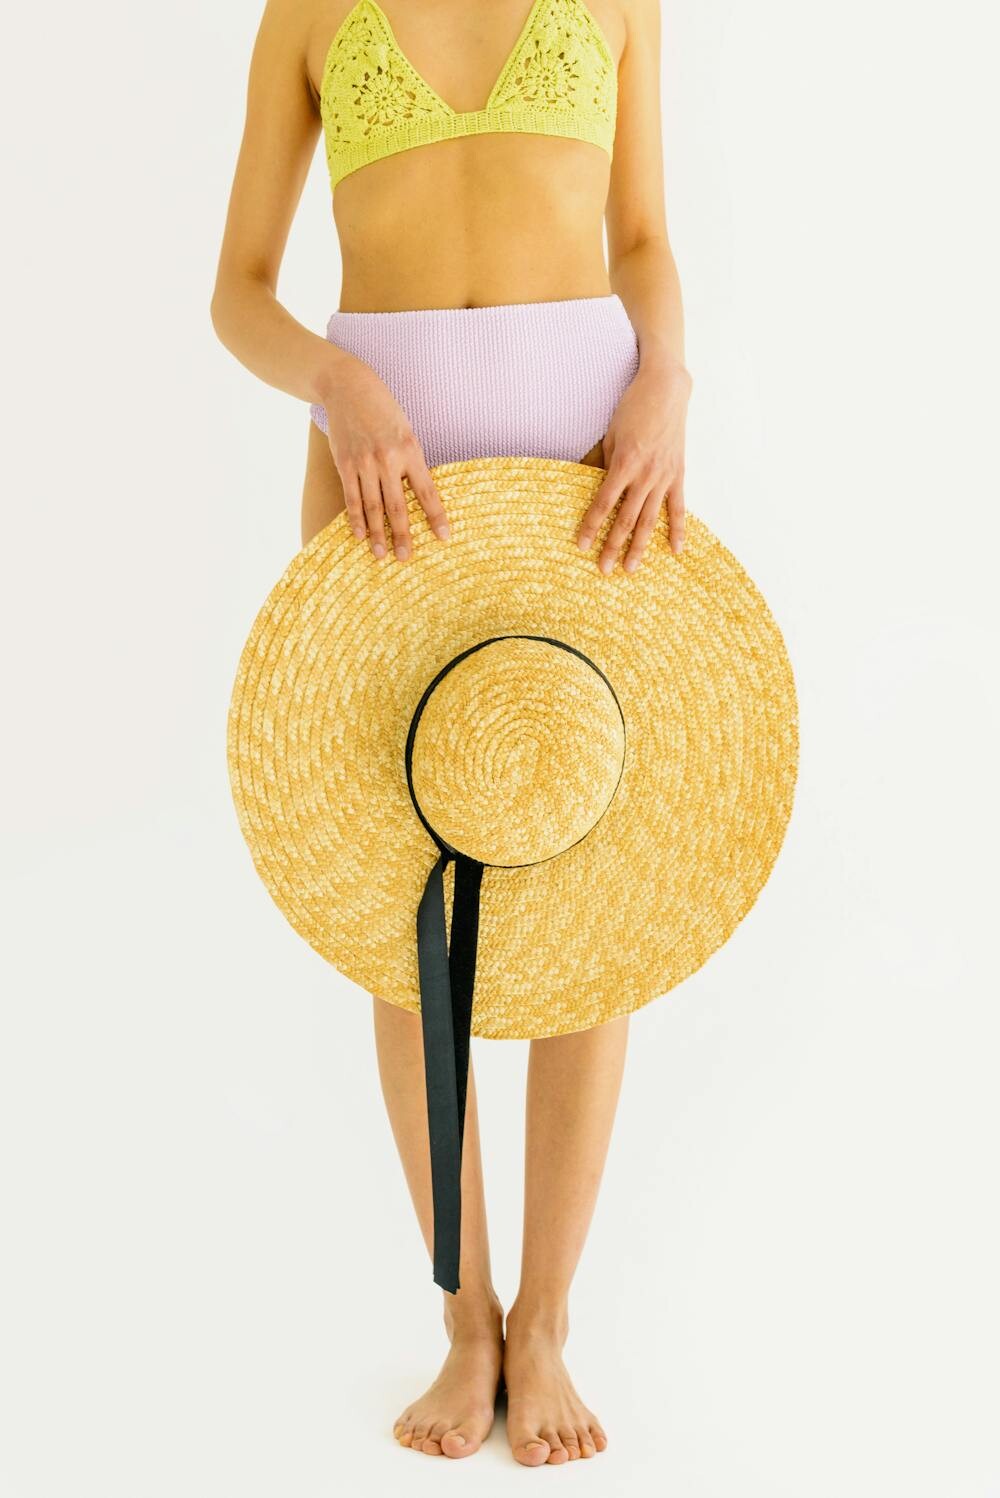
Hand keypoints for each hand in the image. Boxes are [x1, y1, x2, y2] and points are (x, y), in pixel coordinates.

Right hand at [317, 354, 449, 560]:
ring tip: (382, 555)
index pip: (427, 491)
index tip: (444, 538)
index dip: (436, 517)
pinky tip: (359, 536)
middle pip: (398, 506)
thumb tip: (420, 494)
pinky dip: (355, 519)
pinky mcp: (344, 464)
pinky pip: (351, 498)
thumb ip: (411, 461)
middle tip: (406, 559)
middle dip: (403, 535)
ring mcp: (364, 463)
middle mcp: (387, 459)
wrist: (348, 387)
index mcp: (410, 450)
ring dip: (377, 534)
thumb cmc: (383, 410)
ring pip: (373, 507)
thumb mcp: (406, 431)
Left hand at [576, 359, 692, 572]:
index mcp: (624, 464)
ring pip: (651, 520)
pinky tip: (675, 551)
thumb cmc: (633, 408)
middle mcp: (646, 475)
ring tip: (632, 569)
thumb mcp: (611, 435)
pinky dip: (678, 531)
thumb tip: (595, 489)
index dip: (591, 526)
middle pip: (626, 520)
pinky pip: (678, 509)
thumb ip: (604, 464)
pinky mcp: (678, 476)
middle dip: (613, 546)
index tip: (581, 545)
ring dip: (641, 547)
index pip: (604, 504)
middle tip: (604, 570)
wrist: (667, 389)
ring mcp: (664, 477)